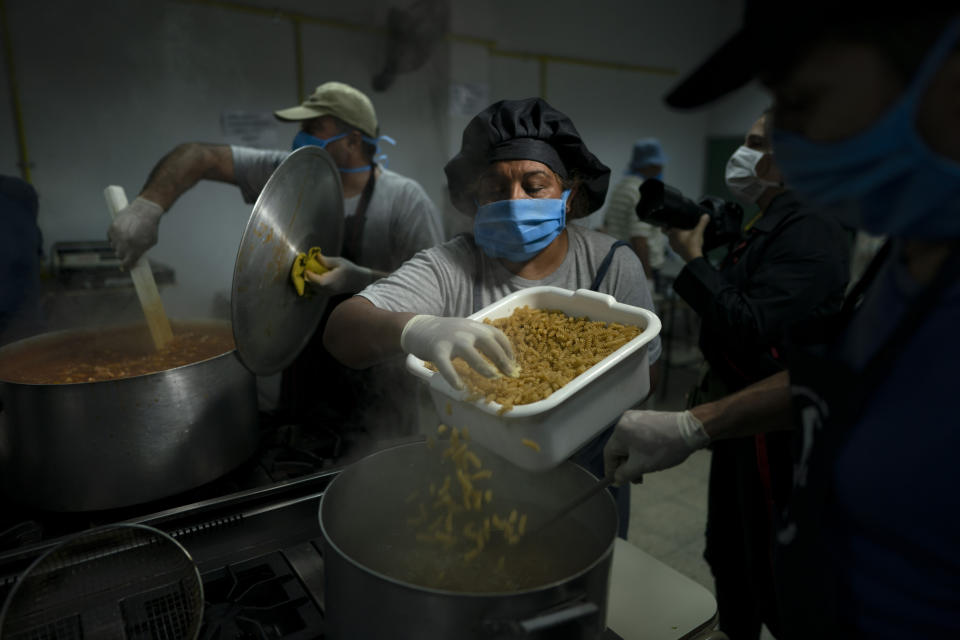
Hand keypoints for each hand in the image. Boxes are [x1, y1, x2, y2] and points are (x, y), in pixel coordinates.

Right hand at [107, 196, 163, 268]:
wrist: (144, 211)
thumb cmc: (150, 228)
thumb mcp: (150, 242)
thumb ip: (141, 252)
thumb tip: (133, 260)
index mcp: (135, 249)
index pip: (126, 263)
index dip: (126, 266)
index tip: (125, 266)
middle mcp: (124, 244)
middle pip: (119, 255)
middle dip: (123, 255)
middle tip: (127, 251)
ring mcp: (117, 236)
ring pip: (113, 247)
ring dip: (118, 246)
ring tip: (126, 239)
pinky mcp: (112, 228)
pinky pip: (110, 238)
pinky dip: (114, 238)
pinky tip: (121, 234)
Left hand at [305, 255, 372, 295]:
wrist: (358, 281)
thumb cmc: (350, 270)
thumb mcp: (339, 262)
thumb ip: (326, 260)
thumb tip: (315, 256)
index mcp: (327, 281)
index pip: (310, 278)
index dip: (307, 270)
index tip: (307, 264)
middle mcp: (325, 289)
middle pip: (309, 282)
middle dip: (307, 274)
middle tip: (309, 265)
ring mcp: (326, 293)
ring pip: (311, 286)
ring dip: (311, 279)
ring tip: (315, 270)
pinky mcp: (327, 294)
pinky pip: (316, 289)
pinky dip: (314, 282)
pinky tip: (320, 275)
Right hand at [400, 315, 518, 389]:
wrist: (418, 327)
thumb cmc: (445, 333)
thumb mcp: (465, 330)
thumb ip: (479, 340)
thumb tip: (501, 360)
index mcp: (474, 326)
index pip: (497, 335)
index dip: (508, 349)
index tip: (513, 363)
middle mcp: (465, 330)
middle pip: (489, 343)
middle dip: (502, 359)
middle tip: (510, 374)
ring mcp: (450, 340)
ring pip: (471, 354)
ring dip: (484, 367)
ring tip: (493, 377)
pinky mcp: (436, 350)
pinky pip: (446, 366)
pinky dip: (454, 377)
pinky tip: (460, 387)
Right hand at [603, 410, 709, 483]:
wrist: (689, 431)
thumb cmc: (664, 448)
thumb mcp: (641, 466)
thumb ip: (624, 474)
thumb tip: (616, 479)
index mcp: (620, 431)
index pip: (609, 454)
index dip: (611, 470)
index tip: (617, 481)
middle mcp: (625, 421)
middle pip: (619, 448)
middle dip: (627, 465)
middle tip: (637, 478)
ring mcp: (637, 417)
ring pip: (630, 443)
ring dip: (635, 458)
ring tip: (647, 468)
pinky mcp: (648, 417)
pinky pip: (638, 436)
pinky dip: (642, 448)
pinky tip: (652, 456)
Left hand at [667, 214, 709, 262]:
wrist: (693, 258)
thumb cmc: (693, 244)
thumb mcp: (698, 232)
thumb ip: (702, 223)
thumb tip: (706, 215)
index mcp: (674, 233)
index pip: (665, 228)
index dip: (666, 225)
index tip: (668, 223)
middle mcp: (671, 239)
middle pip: (668, 233)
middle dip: (671, 230)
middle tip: (678, 227)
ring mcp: (673, 246)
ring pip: (671, 239)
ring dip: (674, 237)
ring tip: (682, 234)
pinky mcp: (677, 251)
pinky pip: (675, 245)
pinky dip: (678, 243)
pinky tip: (684, 242)